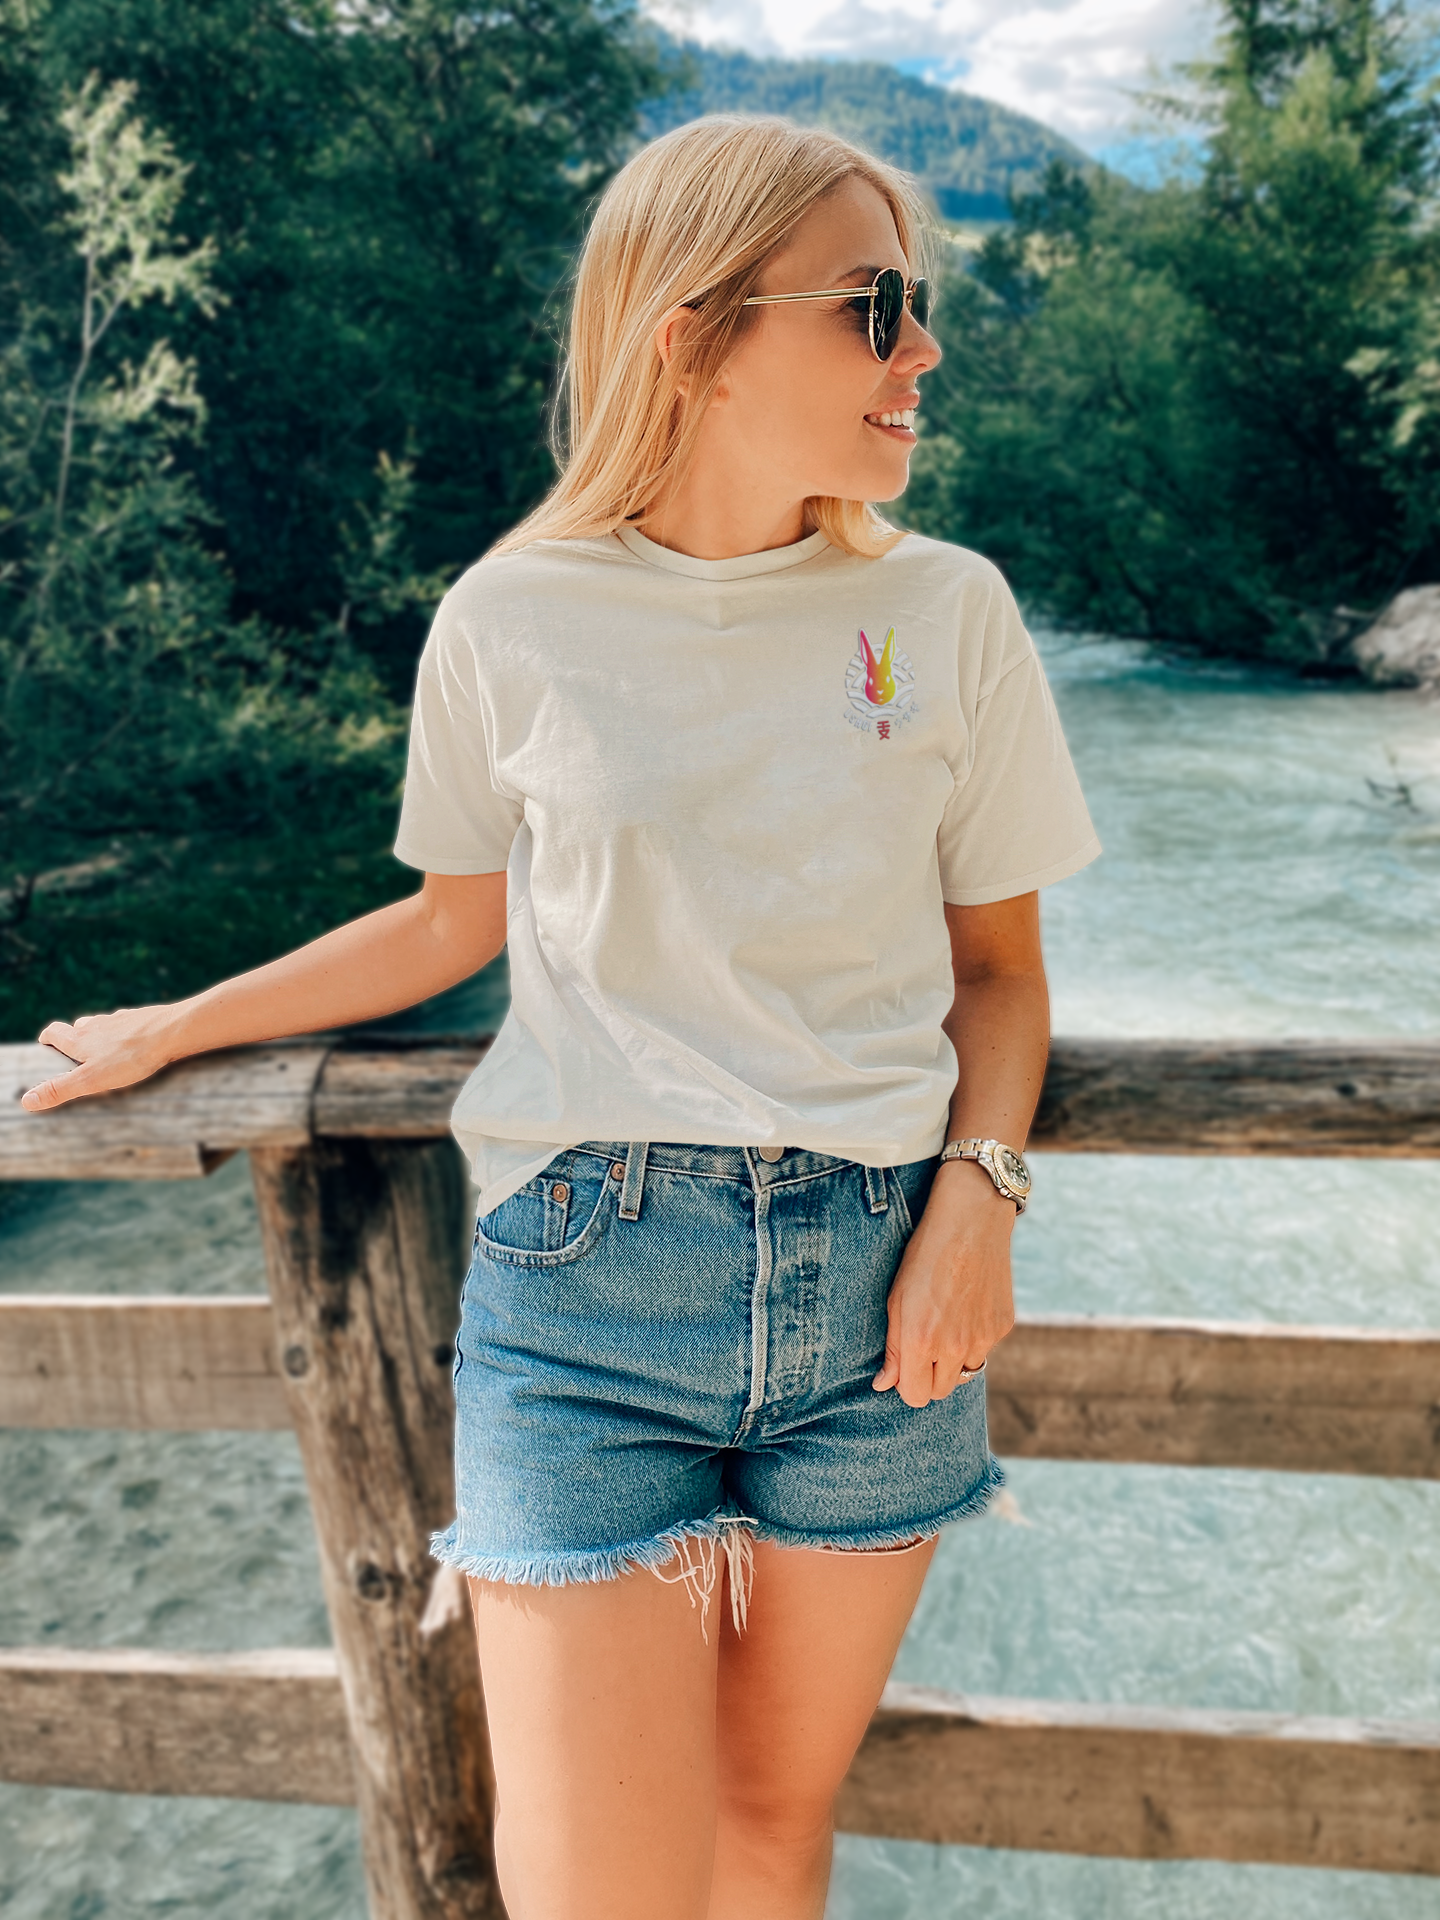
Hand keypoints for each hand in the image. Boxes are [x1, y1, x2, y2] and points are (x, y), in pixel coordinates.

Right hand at [20, 1006, 182, 1111]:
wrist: (172, 1032)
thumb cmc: (131, 1057)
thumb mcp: (91, 1079)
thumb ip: (60, 1089)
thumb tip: (27, 1100)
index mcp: (80, 1038)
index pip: (54, 1031)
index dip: (48, 1037)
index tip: (45, 1044)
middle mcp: (97, 1025)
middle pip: (78, 1026)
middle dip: (73, 1038)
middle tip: (75, 1054)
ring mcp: (121, 1020)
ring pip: (103, 1025)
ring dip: (99, 1035)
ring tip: (104, 1052)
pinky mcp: (142, 1019)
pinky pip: (129, 1026)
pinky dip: (125, 1034)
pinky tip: (135, 1044)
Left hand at [872, 1159, 1016, 1407]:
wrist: (970, 1221)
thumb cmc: (924, 1256)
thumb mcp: (896, 1298)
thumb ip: (893, 1348)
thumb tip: (885, 1385)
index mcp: (921, 1340)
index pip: (915, 1396)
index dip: (907, 1385)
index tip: (905, 1366)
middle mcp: (954, 1346)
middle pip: (940, 1391)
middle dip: (929, 1376)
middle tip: (924, 1346)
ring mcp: (983, 1338)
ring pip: (965, 1372)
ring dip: (954, 1360)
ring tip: (946, 1322)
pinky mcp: (1003, 1326)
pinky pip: (984, 1348)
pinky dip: (974, 1338)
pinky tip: (967, 1306)